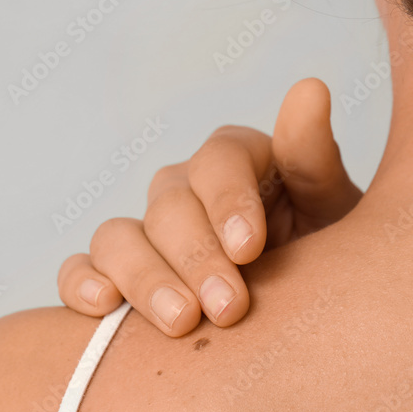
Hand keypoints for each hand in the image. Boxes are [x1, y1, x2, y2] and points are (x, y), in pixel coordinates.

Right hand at [57, 78, 361, 335]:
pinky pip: (83, 269)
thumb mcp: (330, 207)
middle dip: (197, 258)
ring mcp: (148, 231)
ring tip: (181, 323)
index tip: (250, 249)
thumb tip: (311, 88)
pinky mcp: (120, 272)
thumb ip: (313, 155)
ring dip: (145, 278)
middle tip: (228, 308)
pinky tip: (103, 305)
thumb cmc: (326, 252)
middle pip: (168, 205)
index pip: (219, 162)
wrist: (308, 310)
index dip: (229, 202)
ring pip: (119, 237)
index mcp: (237, 161)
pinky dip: (82, 283)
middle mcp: (185, 189)